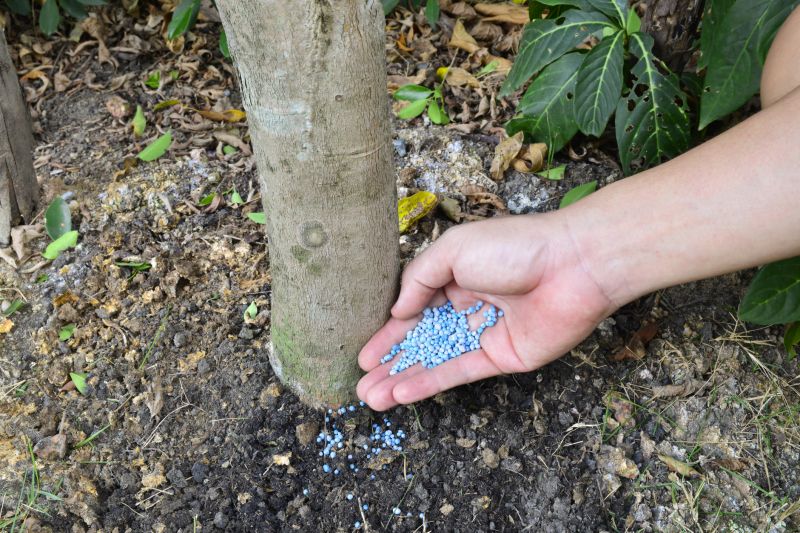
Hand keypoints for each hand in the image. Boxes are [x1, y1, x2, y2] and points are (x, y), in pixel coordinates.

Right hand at [356, 213, 618, 410]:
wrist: (572, 266)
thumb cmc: (513, 247)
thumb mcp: (453, 250)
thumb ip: (420, 279)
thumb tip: (397, 312)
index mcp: (454, 277)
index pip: (413, 310)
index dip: (388, 334)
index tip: (364, 355)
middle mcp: (467, 307)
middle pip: (421, 341)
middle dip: (391, 363)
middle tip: (360, 386)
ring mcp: (484, 335)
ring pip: (435, 361)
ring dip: (403, 380)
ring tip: (371, 398)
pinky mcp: (501, 357)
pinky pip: (459, 372)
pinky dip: (430, 383)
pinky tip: (402, 395)